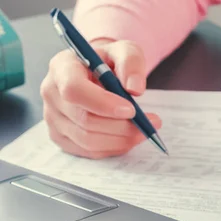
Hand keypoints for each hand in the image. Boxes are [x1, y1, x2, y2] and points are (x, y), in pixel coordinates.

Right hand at [40, 39, 161, 158]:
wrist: (96, 72)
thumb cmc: (108, 61)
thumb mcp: (124, 50)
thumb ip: (131, 63)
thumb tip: (135, 88)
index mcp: (62, 67)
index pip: (74, 90)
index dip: (103, 104)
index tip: (132, 109)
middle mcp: (51, 93)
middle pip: (85, 120)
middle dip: (123, 126)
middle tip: (152, 123)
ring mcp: (53, 118)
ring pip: (88, 140)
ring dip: (122, 139)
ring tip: (144, 130)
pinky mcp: (61, 137)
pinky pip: (89, 151)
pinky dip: (114, 147)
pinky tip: (129, 137)